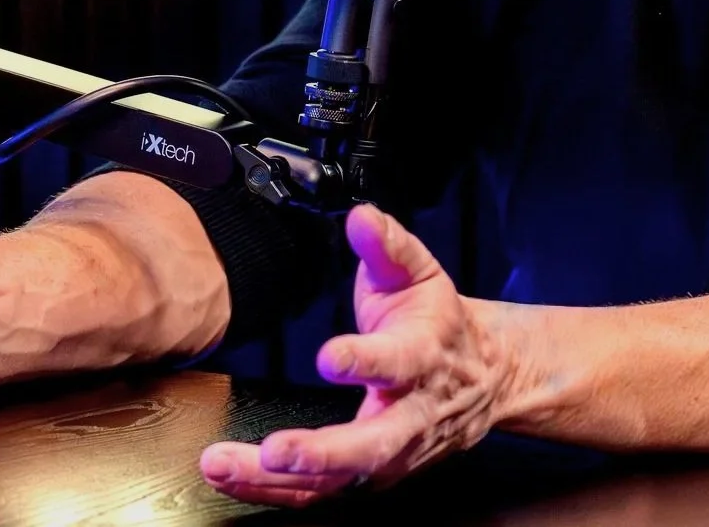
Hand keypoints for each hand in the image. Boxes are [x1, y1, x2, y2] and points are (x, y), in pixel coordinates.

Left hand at [200, 205, 516, 506]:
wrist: (484, 377)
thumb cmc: (439, 324)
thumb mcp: (420, 273)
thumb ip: (388, 246)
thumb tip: (362, 218)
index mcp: (422, 356)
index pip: (396, 362)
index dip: (365, 360)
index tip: (330, 358)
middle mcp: (410, 414)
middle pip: (371, 446)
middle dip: (321, 452)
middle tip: (275, 451)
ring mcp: (391, 453)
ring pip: (339, 479)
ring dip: (280, 480)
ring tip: (224, 465)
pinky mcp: (372, 475)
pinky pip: (323, 491)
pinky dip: (276, 491)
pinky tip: (234, 479)